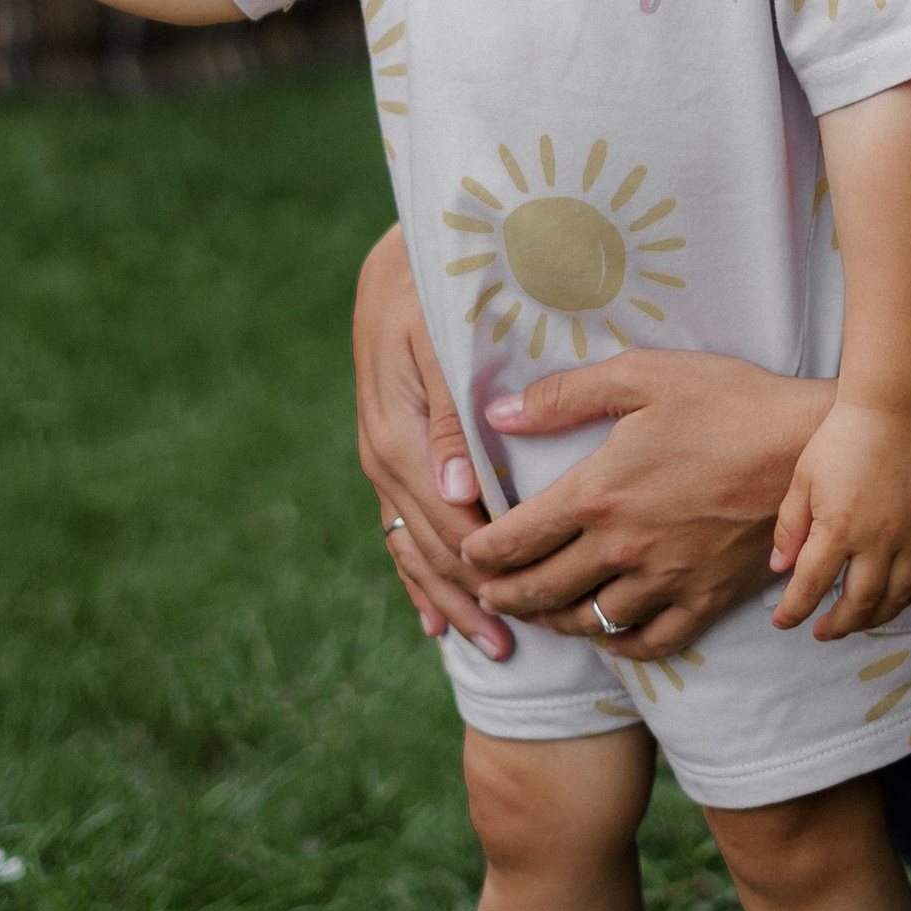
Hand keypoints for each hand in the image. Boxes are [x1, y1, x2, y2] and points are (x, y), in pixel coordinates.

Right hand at [353, 228, 509, 661]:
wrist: (397, 264)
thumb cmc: (432, 292)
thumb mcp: (439, 340)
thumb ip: (450, 415)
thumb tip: (462, 490)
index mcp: (400, 438)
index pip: (450, 523)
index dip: (486, 569)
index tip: (525, 604)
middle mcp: (386, 460)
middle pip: (433, 548)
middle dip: (474, 597)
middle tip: (516, 644)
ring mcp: (384, 463)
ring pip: (415, 549)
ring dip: (450, 599)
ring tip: (489, 646)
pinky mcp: (390, 457)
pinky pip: (401, 530)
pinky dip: (419, 575)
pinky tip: (433, 617)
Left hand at [473, 352, 832, 662]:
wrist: (810, 446)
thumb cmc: (728, 401)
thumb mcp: (642, 375)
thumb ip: (564, 396)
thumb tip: (499, 413)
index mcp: (598, 493)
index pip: (515, 541)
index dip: (480, 554)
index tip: (467, 554)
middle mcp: (623, 549)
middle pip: (541, 591)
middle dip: (503, 596)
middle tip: (486, 593)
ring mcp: (666, 580)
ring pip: (590, 623)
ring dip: (553, 623)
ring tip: (536, 615)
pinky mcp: (707, 599)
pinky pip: (652, 642)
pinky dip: (621, 647)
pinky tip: (609, 639)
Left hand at [769, 399, 910, 638]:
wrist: (893, 407)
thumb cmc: (841, 439)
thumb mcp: (803, 479)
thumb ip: (791, 527)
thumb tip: (780, 568)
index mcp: (838, 528)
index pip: (811, 586)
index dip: (793, 610)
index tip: (783, 621)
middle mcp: (878, 538)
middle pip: (860, 603)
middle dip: (838, 625)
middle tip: (822, 631)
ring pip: (897, 596)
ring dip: (875, 618)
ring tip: (856, 621)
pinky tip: (897, 599)